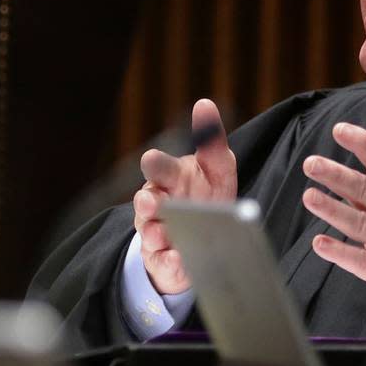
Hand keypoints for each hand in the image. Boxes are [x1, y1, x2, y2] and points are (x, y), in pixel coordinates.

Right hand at [132, 98, 236, 293]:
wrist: (202, 236)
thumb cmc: (207, 193)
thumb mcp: (218, 167)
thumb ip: (213, 141)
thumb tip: (204, 104)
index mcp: (171, 178)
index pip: (160, 167)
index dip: (157, 164)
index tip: (151, 158)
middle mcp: (157, 204)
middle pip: (147, 200)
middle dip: (147, 200)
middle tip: (151, 200)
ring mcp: (155, 231)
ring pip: (149, 231)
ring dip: (154, 232)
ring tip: (161, 233)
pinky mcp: (162, 259)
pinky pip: (162, 261)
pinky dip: (169, 261)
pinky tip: (177, 260)